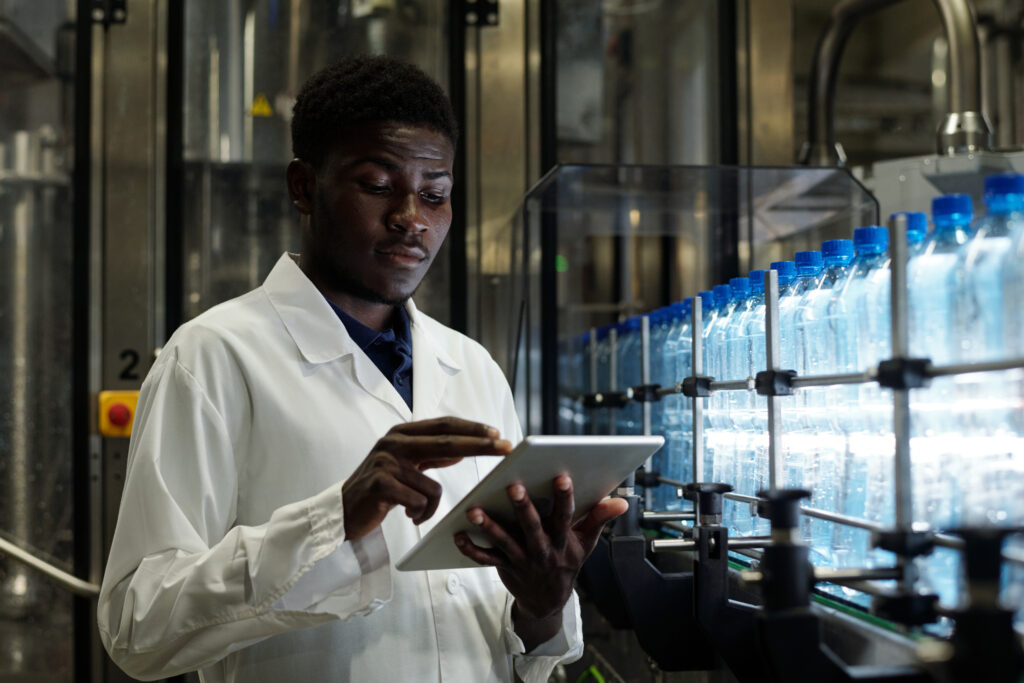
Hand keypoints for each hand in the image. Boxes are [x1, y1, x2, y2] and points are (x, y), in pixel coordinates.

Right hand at [342, 417, 511, 540]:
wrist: (343, 511)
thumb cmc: (380, 488)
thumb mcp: (406, 466)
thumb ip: (430, 454)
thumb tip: (463, 449)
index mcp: (402, 433)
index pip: (444, 426)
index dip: (472, 429)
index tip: (497, 434)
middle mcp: (393, 442)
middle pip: (448, 442)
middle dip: (480, 446)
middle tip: (505, 448)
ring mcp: (386, 462)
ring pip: (434, 486)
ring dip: (430, 506)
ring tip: (415, 511)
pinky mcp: (380, 484)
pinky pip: (419, 502)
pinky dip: (419, 514)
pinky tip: (407, 516)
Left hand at [453, 475, 627, 648]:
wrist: (548, 601)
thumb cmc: (566, 562)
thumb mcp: (587, 543)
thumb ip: (599, 518)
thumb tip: (620, 500)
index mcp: (563, 541)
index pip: (566, 517)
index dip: (565, 498)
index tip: (562, 477)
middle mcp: (543, 550)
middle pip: (532, 527)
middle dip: (523, 508)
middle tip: (513, 486)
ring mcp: (522, 560)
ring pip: (504, 542)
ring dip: (489, 527)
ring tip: (474, 511)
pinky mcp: (504, 567)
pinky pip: (485, 559)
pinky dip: (471, 549)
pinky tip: (458, 535)